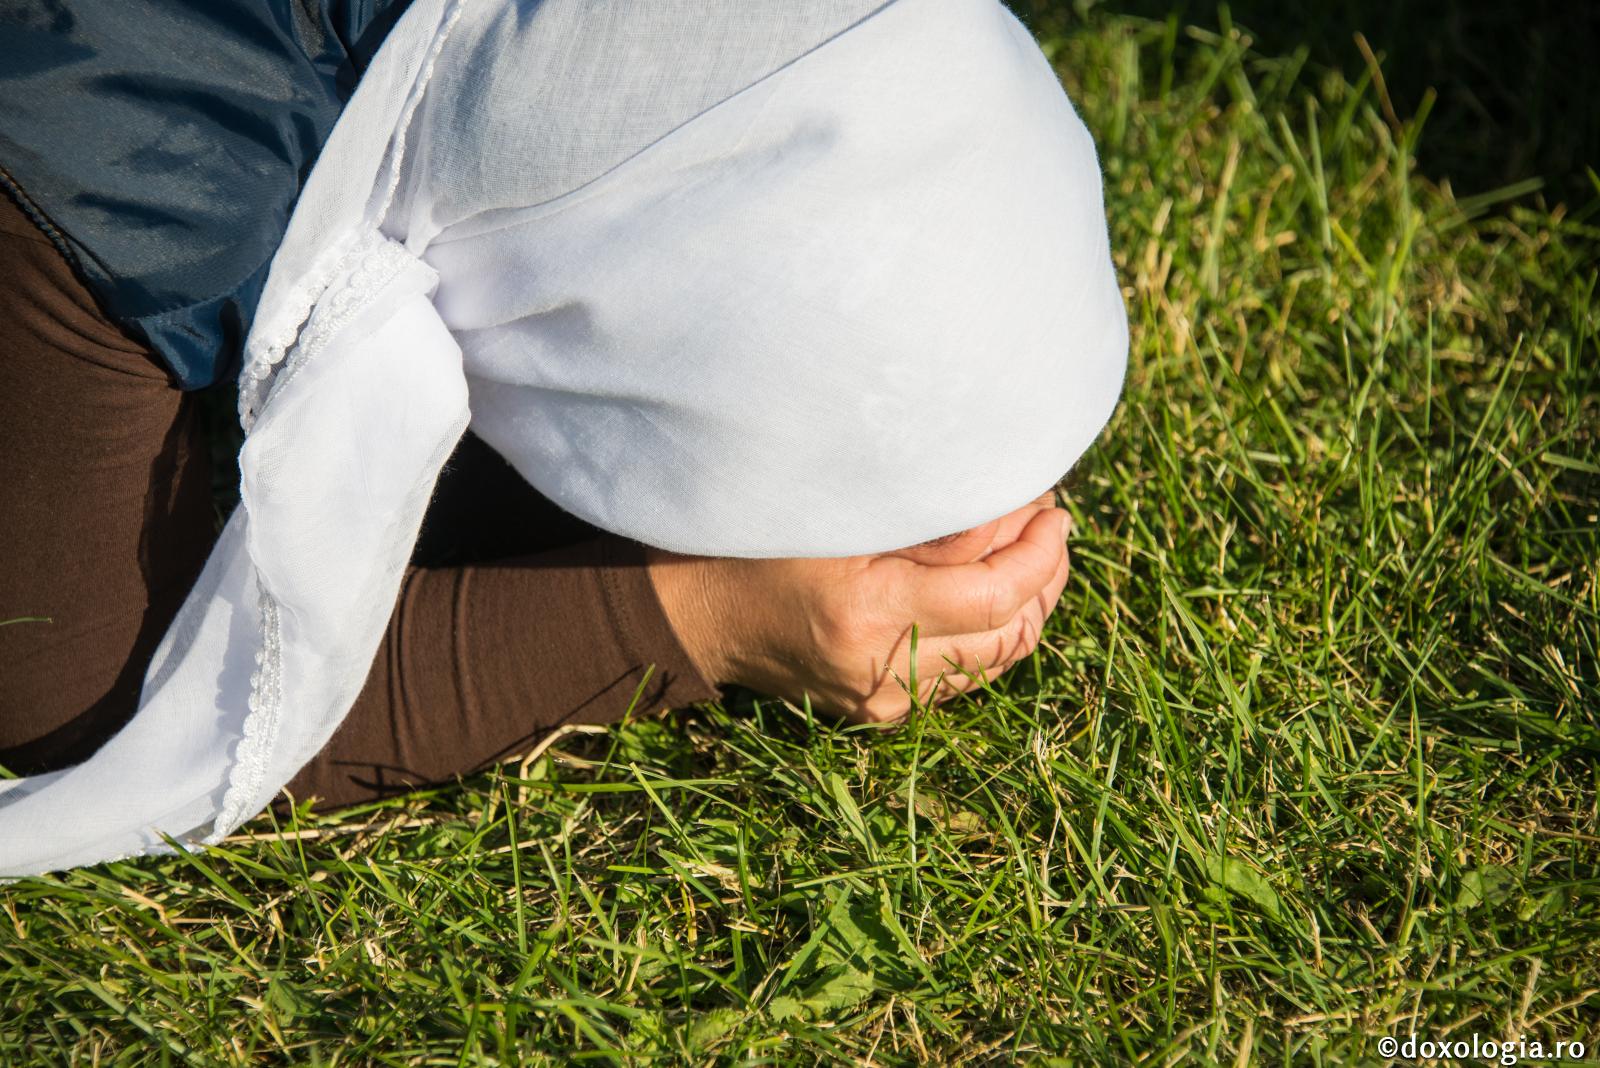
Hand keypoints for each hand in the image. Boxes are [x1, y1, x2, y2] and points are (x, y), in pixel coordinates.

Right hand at [645, 491, 1071, 722]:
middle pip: (1011, 635)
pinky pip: (966, 674)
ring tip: (1031, 550)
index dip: (1041, 553)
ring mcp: (886, 701)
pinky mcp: (884, 710)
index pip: (998, 596)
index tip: (1055, 511)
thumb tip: (1010, 510)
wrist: (694, 616)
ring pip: (998, 661)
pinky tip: (992, 589)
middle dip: (1046, 576)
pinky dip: (992, 631)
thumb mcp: (835, 511)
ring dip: (1027, 605)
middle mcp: (885, 673)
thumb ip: (924, 520)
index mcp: (871, 615)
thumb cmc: (754, 542)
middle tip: (1050, 523)